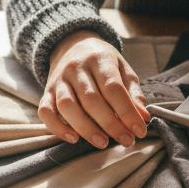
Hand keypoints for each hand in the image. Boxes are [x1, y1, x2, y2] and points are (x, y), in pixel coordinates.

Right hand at [41, 30, 150, 147]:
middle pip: (91, 100)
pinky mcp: (46, 91)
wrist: (72, 44)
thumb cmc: (103, 62)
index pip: (113, 88)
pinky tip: (73, 139)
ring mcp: (59, 80)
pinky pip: (45, 111)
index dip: (127, 112)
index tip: (139, 131)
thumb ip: (133, 93)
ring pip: (67, 106)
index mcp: (99, 59)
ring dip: (86, 128)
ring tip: (103, 143)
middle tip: (126, 141)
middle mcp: (76, 68)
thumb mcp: (123, 69)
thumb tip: (143, 117)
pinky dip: (57, 128)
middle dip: (110, 124)